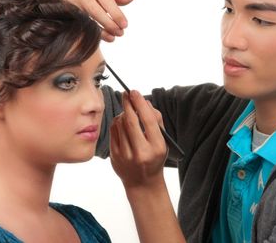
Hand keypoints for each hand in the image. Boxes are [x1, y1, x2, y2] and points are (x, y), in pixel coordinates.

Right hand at [64, 0, 134, 41]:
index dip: (115, 12)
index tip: (125, 24)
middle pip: (95, 10)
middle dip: (109, 23)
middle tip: (121, 32)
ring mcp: (72, 4)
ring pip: (87, 20)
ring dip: (102, 30)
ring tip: (114, 36)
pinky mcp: (67, 15)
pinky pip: (82, 26)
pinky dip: (95, 33)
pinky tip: (107, 38)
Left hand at [109, 91, 185, 242]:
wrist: (143, 183)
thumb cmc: (154, 158)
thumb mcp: (162, 141)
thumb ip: (156, 121)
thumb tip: (144, 102)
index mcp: (156, 147)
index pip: (147, 120)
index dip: (140, 103)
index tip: (135, 92)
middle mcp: (141, 152)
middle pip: (131, 121)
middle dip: (128, 104)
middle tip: (127, 94)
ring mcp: (126, 156)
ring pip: (120, 125)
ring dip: (123, 114)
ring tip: (128, 112)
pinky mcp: (115, 157)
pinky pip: (113, 133)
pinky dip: (117, 124)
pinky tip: (121, 123)